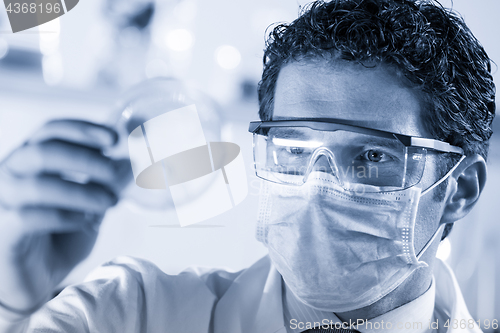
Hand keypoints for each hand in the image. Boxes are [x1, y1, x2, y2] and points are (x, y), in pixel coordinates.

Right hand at [0, 119, 130, 312]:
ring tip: (108, 202)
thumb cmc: (59, 236)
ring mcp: (2, 201)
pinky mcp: (2, 229)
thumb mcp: (88, 205)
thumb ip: (102, 185)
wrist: (34, 278)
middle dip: (84, 159)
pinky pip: (29, 217)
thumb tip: (127, 164)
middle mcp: (11, 174)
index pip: (50, 131)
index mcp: (30, 160)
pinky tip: (85, 222)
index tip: (113, 139)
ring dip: (81, 192)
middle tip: (113, 173)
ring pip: (38, 185)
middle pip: (43, 151)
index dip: (82, 129)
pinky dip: (65, 216)